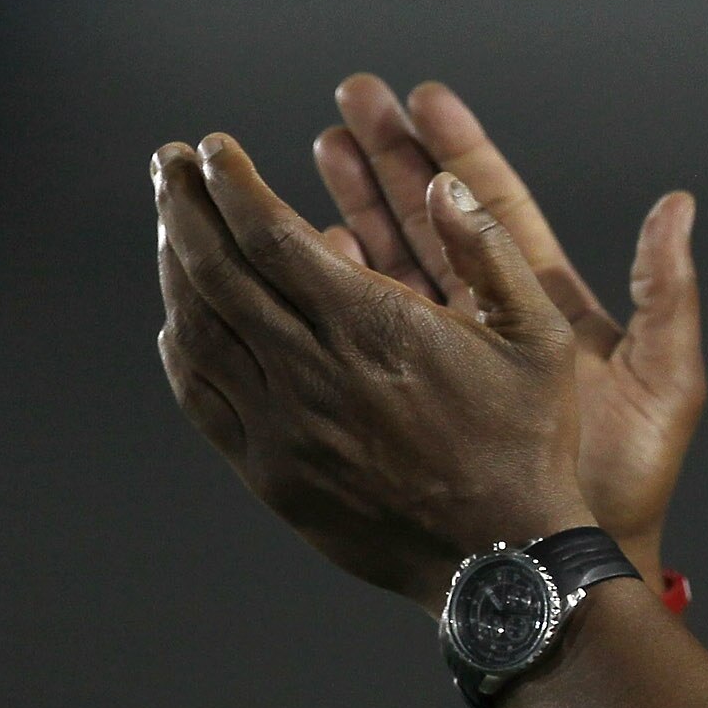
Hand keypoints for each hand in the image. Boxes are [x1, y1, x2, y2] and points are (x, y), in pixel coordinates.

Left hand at [155, 135, 595, 605]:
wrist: (501, 557)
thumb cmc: (528, 442)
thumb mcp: (539, 337)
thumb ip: (489, 252)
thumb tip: (444, 183)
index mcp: (375, 327)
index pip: (271, 235)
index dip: (232, 185)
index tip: (213, 149)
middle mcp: (314, 370)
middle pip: (218, 271)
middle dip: (185, 207)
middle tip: (169, 165)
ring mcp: (284, 425)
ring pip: (200, 329)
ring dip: (175, 268)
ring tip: (170, 226)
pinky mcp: (270, 472)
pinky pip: (202, 397)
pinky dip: (180, 348)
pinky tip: (176, 319)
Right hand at [311, 78, 702, 576]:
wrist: (578, 556)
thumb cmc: (631, 474)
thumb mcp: (665, 375)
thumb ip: (667, 289)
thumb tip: (678, 204)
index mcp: (549, 305)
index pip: (496, 207)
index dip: (459, 150)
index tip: (423, 96)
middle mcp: (493, 319)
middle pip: (432, 218)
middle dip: (391, 157)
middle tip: (351, 96)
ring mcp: (446, 354)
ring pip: (390, 261)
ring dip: (351, 204)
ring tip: (316, 144)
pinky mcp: (411, 392)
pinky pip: (365, 327)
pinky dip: (333, 283)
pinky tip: (300, 242)